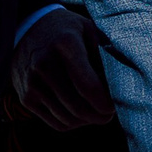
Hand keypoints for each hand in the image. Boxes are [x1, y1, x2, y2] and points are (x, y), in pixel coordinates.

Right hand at [9, 10, 113, 131]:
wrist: (26, 28)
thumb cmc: (67, 30)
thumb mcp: (89, 30)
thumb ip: (105, 54)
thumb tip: (125, 82)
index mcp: (65, 45)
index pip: (88, 86)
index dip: (106, 103)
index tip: (115, 106)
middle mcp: (44, 65)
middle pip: (79, 107)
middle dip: (100, 115)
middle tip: (110, 113)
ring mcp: (32, 84)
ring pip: (68, 119)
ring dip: (88, 120)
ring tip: (97, 111)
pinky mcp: (25, 98)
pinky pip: (56, 123)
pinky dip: (73, 122)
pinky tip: (81, 113)